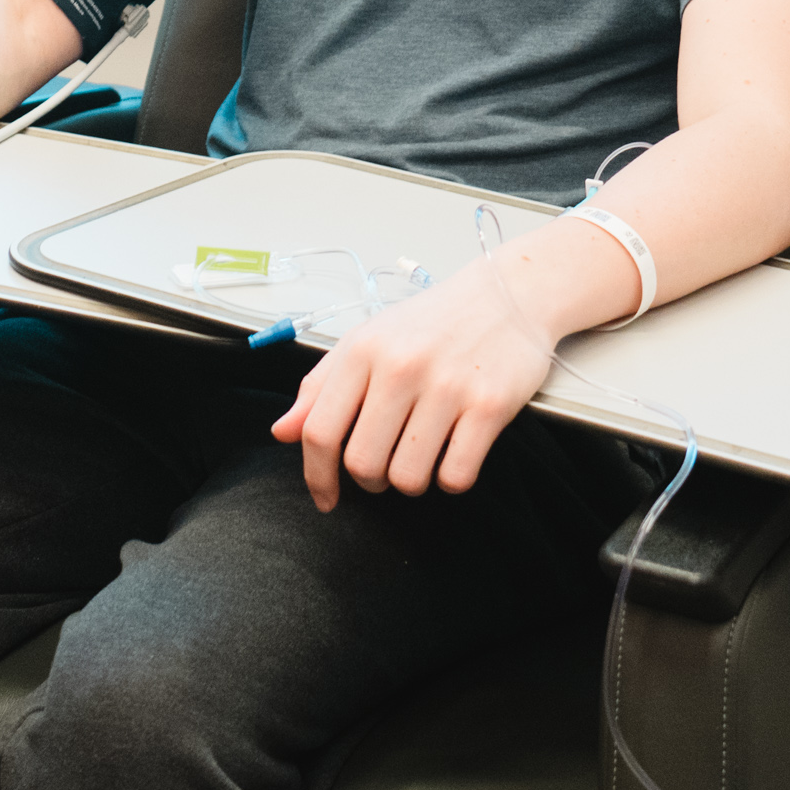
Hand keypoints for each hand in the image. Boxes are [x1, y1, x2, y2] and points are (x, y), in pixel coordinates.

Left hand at [268, 257, 569, 510]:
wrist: (507, 294)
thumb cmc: (433, 322)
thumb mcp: (368, 340)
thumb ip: (320, 387)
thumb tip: (282, 432)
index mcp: (363, 350)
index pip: (320, 430)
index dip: (316, 475)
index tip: (325, 495)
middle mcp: (401, 367)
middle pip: (363, 464)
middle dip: (369, 482)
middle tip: (382, 468)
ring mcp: (447, 388)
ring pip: (408, 478)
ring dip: (411, 481)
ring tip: (420, 455)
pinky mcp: (490, 406)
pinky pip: (456, 475)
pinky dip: (451, 479)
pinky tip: (452, 454)